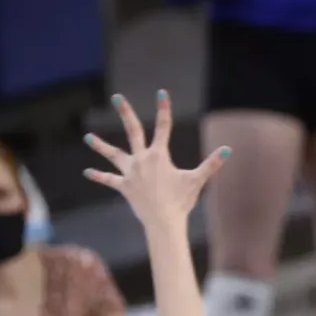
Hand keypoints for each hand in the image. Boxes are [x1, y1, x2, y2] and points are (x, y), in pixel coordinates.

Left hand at [83, 91, 228, 230]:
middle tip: (116, 97)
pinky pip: (109, 179)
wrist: (163, 221)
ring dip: (100, 145)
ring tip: (87, 137)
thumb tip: (229, 149)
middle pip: (132, 131)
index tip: (161, 93)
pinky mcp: (123, 186)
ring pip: (113, 155)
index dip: (164, 108)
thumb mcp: (197, 180)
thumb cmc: (181, 201)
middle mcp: (142, 159)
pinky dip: (98, 176)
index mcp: (159, 155)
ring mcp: (130, 172)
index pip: (163, 126)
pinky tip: (87, 172)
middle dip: (125, 112)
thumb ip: (212, 163)